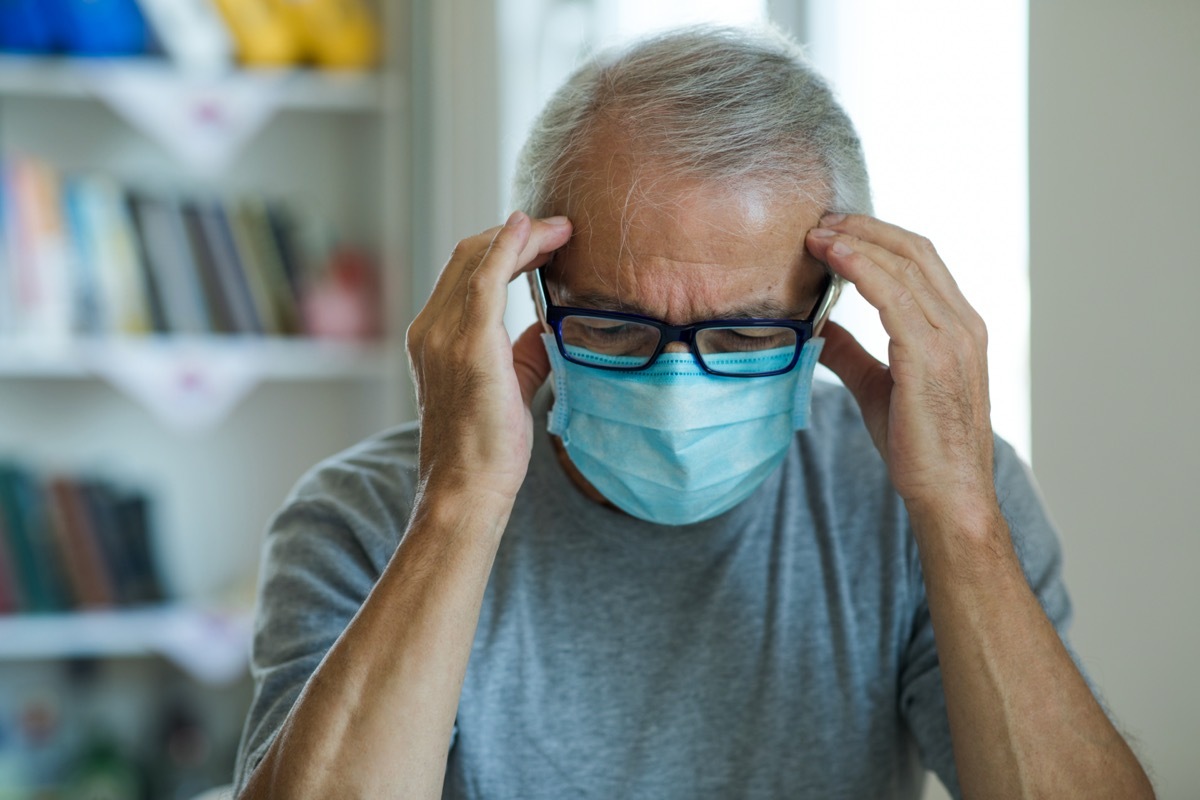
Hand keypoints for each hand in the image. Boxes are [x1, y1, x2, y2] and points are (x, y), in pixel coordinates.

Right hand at [406, 211, 572, 500]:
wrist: (466, 489)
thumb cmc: (486, 449)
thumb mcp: (508, 385)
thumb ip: (523, 350)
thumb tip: (549, 324)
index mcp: (433, 338)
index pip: (465, 273)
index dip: (504, 248)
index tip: (545, 241)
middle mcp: (430, 329)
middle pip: (468, 256)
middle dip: (516, 234)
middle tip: (562, 230)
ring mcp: (443, 334)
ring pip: (477, 258)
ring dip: (523, 236)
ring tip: (563, 231)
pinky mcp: (468, 344)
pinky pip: (486, 277)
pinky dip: (509, 246)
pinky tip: (535, 231)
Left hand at [805, 214, 995, 520]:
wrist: (948, 494)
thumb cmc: (920, 446)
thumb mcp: (878, 387)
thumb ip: (852, 353)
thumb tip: (819, 328)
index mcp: (958, 327)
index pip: (920, 260)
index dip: (877, 236)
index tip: (834, 230)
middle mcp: (962, 325)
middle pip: (914, 251)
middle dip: (864, 229)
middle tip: (819, 222)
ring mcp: (953, 340)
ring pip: (904, 267)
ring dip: (857, 243)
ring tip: (816, 235)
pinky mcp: (932, 359)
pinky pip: (896, 299)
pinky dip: (864, 270)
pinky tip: (833, 259)